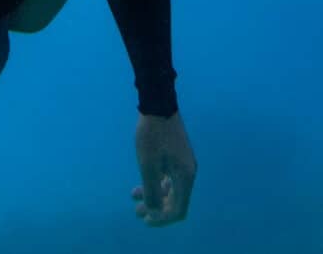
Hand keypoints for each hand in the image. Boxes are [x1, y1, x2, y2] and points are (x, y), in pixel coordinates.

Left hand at [131, 111, 194, 225]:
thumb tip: (154, 211)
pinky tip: (141, 182)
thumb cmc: (152, 136)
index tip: (145, 218)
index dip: (162, 219)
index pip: (178, 210)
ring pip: (171, 189)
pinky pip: (169, 177)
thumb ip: (152, 191)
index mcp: (185, 177)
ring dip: (154, 195)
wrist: (158, 104)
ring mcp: (184, 163)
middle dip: (156, 208)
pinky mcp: (177, 155)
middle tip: (137, 209)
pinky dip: (156, 182)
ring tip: (134, 194)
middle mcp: (188, 172)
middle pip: (175, 201)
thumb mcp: (148, 165)